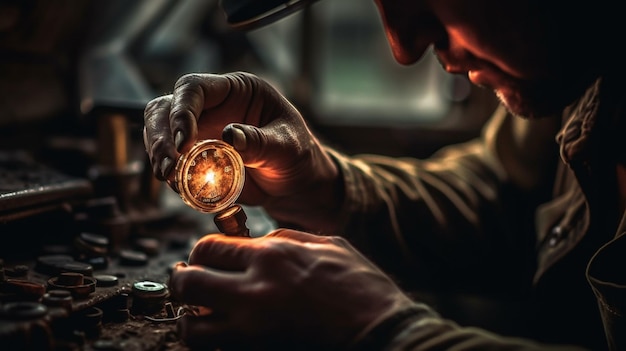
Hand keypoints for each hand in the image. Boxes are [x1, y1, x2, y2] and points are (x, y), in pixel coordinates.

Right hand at [143, 72, 341, 231]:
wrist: (296, 185)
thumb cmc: (298, 156)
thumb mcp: (287, 147)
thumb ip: (260, 141)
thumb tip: (230, 135)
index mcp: (237, 90)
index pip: (194, 88)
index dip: (182, 111)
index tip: (184, 141)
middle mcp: (213, 105)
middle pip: (166, 108)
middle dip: (161, 136)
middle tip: (168, 167)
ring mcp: (201, 130)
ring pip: (160, 132)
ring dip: (159, 155)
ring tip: (170, 179)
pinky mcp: (196, 155)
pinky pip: (172, 160)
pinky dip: (171, 174)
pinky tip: (180, 188)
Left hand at [168, 229, 415, 349]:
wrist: (383, 335)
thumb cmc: (363, 291)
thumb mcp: (329, 245)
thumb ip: (288, 237)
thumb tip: (260, 239)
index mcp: (274, 255)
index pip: (210, 247)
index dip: (200, 253)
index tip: (203, 259)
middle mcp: (255, 289)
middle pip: (189, 281)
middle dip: (181, 281)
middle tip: (186, 284)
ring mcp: (252, 328)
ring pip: (191, 325)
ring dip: (189, 318)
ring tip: (197, 314)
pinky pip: (214, 349)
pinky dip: (210, 342)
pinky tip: (220, 335)